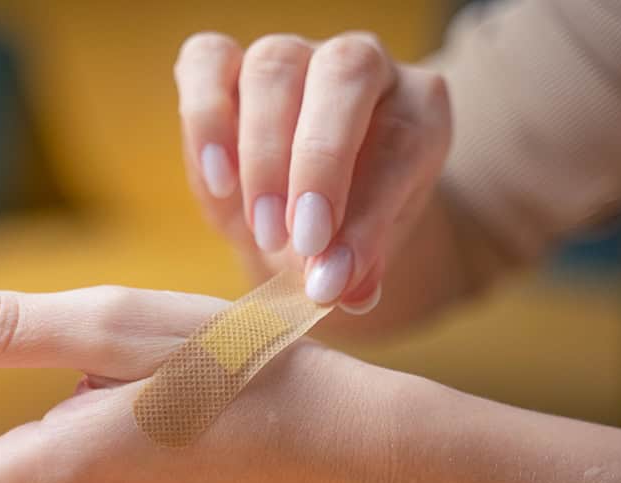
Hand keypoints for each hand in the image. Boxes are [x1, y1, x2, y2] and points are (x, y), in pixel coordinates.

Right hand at [175, 31, 450, 312]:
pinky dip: (205, 117)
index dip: (366, 212)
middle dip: (317, 163)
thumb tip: (342, 290)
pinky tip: (216, 181)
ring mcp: (292, 55)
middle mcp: (359, 65)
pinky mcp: (227, 62)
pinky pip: (208, 59)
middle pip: (343, 73)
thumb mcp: (362, 254)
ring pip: (274, 66)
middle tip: (292, 243)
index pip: (399, 142)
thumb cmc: (344, 229)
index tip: (332, 275)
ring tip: (261, 230)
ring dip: (262, 154)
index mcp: (415, 108)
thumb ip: (357, 268)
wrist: (306, 213)